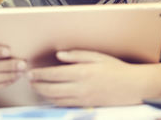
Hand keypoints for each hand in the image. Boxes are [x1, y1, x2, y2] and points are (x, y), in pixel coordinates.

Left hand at [27, 50, 146, 106]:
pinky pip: (65, 105)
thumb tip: (59, 55)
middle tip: (29, 80)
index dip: (39, 74)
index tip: (30, 72)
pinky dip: (54, 101)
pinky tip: (51, 97)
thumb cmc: (116, 69)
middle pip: (51, 89)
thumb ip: (76, 55)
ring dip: (43, 94)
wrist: (132, 86)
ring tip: (36, 88)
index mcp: (82, 73)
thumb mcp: (97, 56)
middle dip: (37, 85)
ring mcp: (82, 99)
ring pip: (56, 99)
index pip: (54, 74)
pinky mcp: (86, 105)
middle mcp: (80, 88)